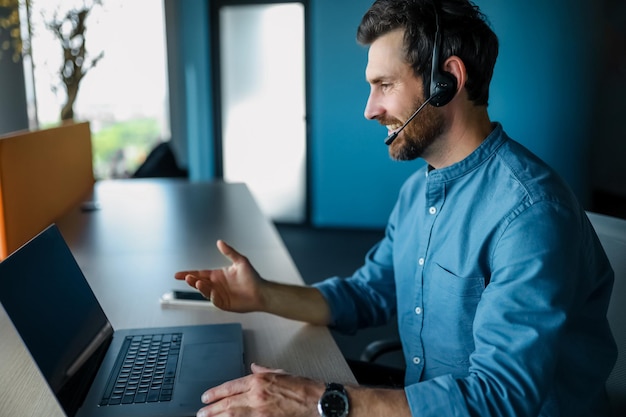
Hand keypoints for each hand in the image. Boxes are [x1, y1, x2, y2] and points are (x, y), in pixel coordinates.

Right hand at [174, 240, 266, 312]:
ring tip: (198, 283)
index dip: (188, 274)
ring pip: (205, 291)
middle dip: (192, 281)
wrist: (261, 292)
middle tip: (188, 278)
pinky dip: (213, 296)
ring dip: (200, 288)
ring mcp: (219, 295)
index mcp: (217, 275)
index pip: (199, 273)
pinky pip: (215, 300)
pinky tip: (213, 292)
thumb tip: (220, 242)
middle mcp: (216, 285)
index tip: (178, 274)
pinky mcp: (224, 304)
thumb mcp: (241, 261)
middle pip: (199, 283)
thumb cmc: (252, 277)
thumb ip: (229, 252)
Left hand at [196, 363, 324, 416]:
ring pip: (232, 414)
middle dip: (212, 408)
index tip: (206, 398)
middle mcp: (257, 394)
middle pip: (228, 402)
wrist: (318, 401)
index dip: (216, 392)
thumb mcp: (281, 373)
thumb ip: (264, 370)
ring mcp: (260, 411)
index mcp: (260, 380)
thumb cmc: (304, 388)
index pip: (231, 386)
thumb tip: (254, 366)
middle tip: (201, 412)